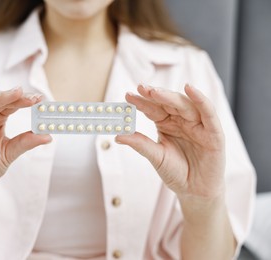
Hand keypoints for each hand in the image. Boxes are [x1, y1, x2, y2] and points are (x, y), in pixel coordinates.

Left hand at [116, 84, 224, 200]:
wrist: (195, 191)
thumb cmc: (176, 172)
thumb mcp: (156, 157)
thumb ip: (140, 144)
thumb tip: (117, 135)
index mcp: (167, 124)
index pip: (153, 109)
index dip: (141, 102)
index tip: (127, 96)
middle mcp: (182, 120)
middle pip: (168, 102)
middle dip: (154, 95)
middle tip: (140, 89)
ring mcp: (198, 125)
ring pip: (185, 105)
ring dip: (170, 96)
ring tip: (155, 92)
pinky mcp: (213, 132)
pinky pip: (208, 112)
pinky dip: (201, 100)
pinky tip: (190, 89)